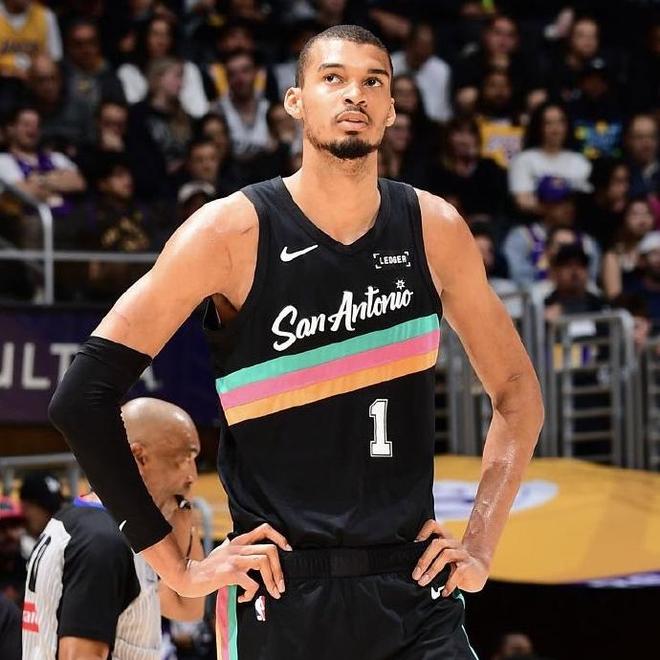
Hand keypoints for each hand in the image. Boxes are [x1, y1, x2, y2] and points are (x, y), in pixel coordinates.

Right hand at [173, 523, 290, 601]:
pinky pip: (250, 582)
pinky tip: (245, 598)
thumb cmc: (208, 567)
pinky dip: (252, 593)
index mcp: (239, 540)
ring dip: (271, 581)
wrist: (188, 577)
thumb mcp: (224, 551)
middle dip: (280, 570)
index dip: (279, 538)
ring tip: (271, 592)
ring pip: (263, 562)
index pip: (264, 529)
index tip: (287, 551)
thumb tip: (251, 548)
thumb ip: (237, 548)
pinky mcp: (228, 573)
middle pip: (270, 549)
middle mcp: (238, 547)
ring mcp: (233, 559)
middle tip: (281, 586)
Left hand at [412, 520, 488, 596]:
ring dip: (432, 570)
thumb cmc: (454, 565)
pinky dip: (449, 583)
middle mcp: (453, 543)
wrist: (477, 572)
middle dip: (424, 560)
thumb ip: (431, 558)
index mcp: (444, 538)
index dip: (423, 532)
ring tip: (423, 582)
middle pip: (437, 543)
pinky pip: (458, 572)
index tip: (414, 544)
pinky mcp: (469, 565)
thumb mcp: (442, 559)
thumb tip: (414, 570)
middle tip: (415, 574)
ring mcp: (462, 553)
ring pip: (446, 555)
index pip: (433, 525)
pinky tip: (443, 592)